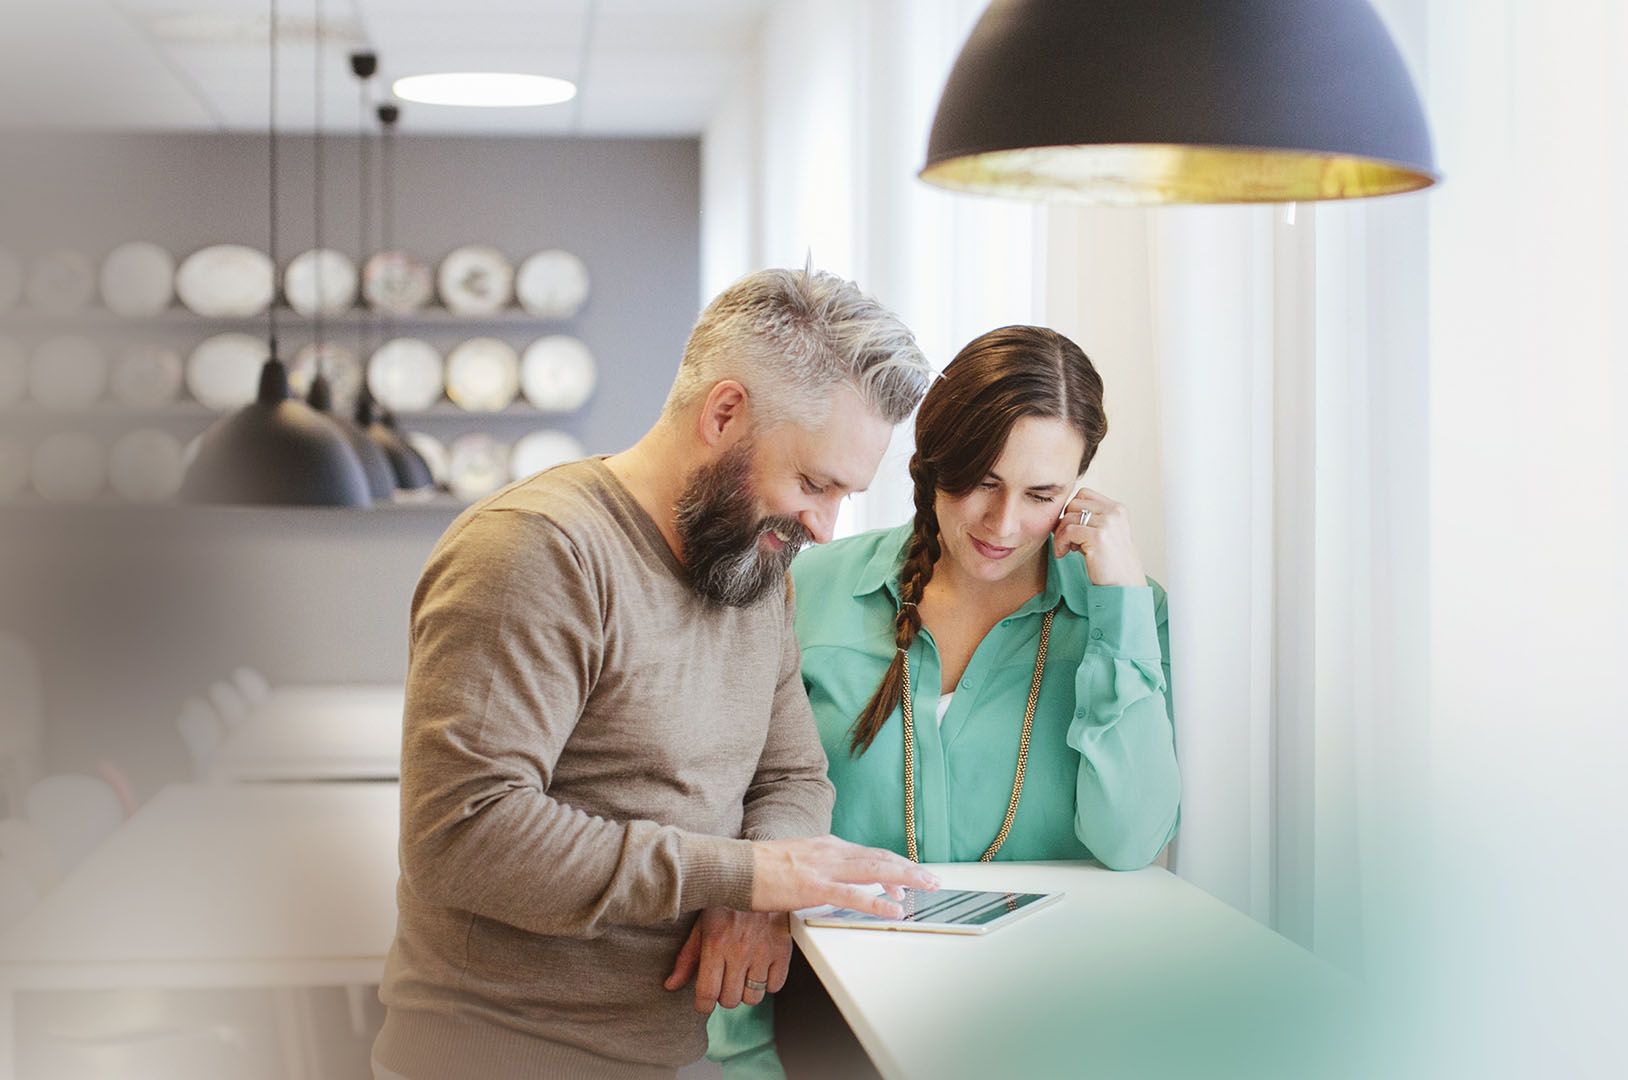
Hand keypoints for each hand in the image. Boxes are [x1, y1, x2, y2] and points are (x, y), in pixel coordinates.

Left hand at [663, 909, 790, 1013]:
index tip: (704, 1002)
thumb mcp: (702, 924)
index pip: (707, 993)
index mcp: (715, 944)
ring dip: (745, 991)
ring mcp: (763, 952)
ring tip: (743, 974)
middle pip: (730, 1000)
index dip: (703, 1005)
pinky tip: (760, 968)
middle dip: (723, 995)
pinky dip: (767, 983)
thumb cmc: (728, 899)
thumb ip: (687, 957)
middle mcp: (739, 951)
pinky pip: (775, 986)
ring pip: (753, 997)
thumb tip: (671, 984)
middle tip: (724, 980)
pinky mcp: (783, 950)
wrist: (760, 875)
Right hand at [750, 835, 938, 918]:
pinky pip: (853, 896)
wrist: (734, 866)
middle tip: (932, 880)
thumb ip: (817, 867)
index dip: (893, 865)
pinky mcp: (814, 887)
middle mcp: (831, 852)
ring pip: (875, 871)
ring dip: (905, 879)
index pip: (869, 854)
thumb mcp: (795, 859)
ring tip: (926, 887)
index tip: (909, 876)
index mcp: (826, 846)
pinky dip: (877, 902)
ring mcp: (824, 868)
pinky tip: (894, 908)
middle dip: (909, 869)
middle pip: (880, 858)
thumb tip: (831, 880)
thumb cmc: (758, 867)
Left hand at [1053, 487, 1146, 586]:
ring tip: (1066, 549)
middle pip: (1073, 504)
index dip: (1072, 510)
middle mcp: (1114, 513)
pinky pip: (1067, 531)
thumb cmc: (1110, 563)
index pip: (1083, 494)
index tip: (1073, 529)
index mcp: (1117, 509)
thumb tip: (1060, 514)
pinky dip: (1060, 543)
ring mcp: (1107, 523)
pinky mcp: (1098, 537)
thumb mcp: (1105, 534)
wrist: (1123, 586)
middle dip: (1065, 522)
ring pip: (1068, 517)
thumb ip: (1090, 519)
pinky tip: (1063, 554)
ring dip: (1060, 535)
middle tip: (1068, 541)